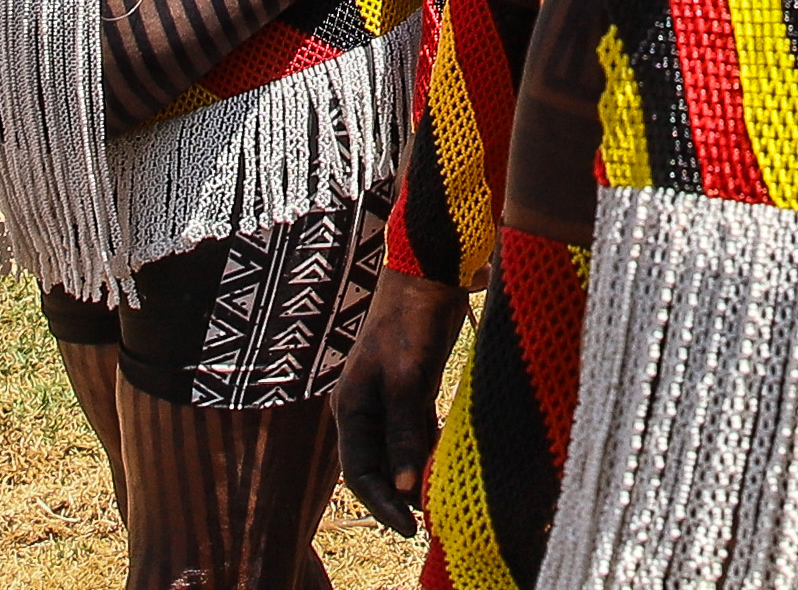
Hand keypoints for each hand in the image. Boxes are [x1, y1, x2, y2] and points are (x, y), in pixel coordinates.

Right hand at [331, 267, 470, 533]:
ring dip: (415, 475)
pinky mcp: (412, 386)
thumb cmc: (414, 319)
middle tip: (428, 525)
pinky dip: (428, 450)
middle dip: (399, 497)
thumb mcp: (409, 377)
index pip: (360, 472)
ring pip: (398, 450)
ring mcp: (388, 397)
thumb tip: (407, 487)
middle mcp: (364, 407)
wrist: (429, 269)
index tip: (410, 529)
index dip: (383, 505)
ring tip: (440, 504)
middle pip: (377, 466)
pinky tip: (446, 465)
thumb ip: (405, 431)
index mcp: (351, 407)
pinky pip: (416, 431)